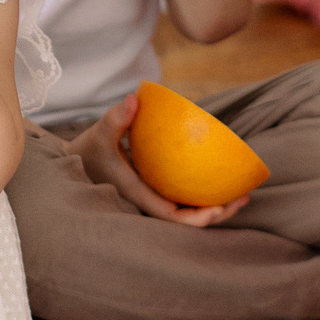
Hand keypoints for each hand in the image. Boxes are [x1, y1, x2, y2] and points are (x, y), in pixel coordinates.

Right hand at [64, 91, 253, 227]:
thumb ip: (115, 118)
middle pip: (188, 220)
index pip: (170, 216)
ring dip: (216, 206)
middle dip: (216, 215)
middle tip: (242, 198)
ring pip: (190, 211)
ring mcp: (155, 199)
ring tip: (242, 192)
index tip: (217, 207)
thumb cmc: (88, 150)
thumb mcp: (98, 133)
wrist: (77, 163)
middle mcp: (149, 203)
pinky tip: (222, 178)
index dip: (196, 218)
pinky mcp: (158, 191)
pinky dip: (204, 193)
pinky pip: (185, 197)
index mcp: (137, 196)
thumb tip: (134, 98)